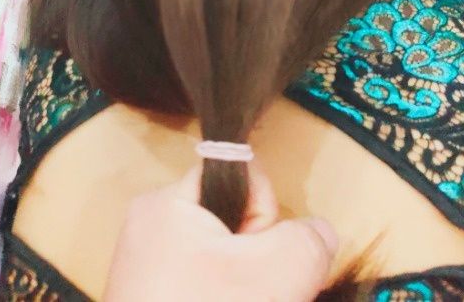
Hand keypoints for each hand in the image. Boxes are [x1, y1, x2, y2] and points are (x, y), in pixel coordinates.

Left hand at [102, 161, 338, 301]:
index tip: (256, 255)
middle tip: (251, 296)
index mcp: (166, 202)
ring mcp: (145, 271)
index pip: (237, 175)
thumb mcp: (279, 272)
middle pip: (232, 223)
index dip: (263, 214)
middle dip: (256, 262)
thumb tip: (319, 233)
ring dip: (244, 290)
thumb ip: (309, 239)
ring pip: (222, 264)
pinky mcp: (150, 301)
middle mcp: (149, 228)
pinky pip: (201, 289)